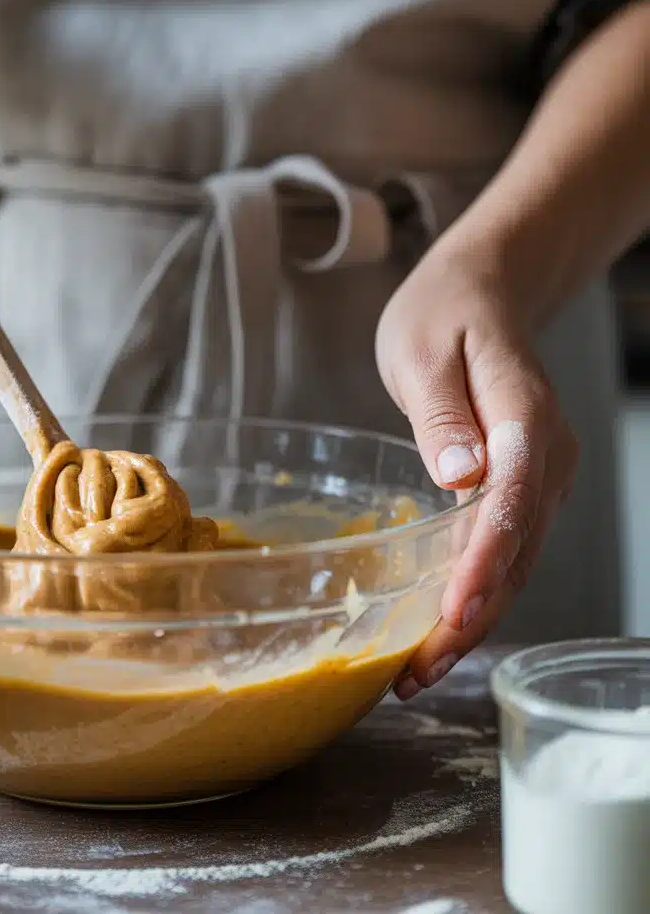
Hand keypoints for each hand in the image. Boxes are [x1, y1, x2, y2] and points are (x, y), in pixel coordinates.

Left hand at [375, 241, 577, 698]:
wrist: (483, 292)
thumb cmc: (445, 313)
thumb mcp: (424, 349)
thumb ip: (441, 413)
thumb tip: (460, 475)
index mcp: (523, 418)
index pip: (513, 501)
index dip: (484, 563)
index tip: (453, 613)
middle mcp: (546, 456)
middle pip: (516, 549)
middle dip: (471, 615)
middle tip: (420, 671)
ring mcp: (540, 477)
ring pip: (513, 561)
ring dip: (471, 619)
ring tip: (419, 673)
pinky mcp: (521, 489)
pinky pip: (502, 549)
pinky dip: (473, 592)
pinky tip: (438, 628)